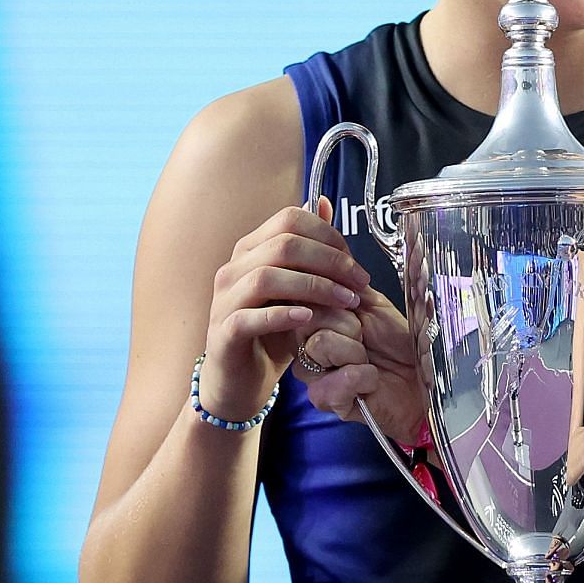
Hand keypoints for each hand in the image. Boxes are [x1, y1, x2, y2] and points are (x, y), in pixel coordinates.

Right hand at [199, 197, 368, 422]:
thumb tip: (324, 204)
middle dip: (330, 261)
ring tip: (345, 302)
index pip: (290, 219)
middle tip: (359, 283)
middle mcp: (234, 268)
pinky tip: (309, 318)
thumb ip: (309, 248)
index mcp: (251, 249)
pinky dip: (282, 315)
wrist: (240, 379)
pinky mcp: (224, 333)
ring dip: (314, 287)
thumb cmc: (272, 330)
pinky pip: (250, 317)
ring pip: (267, 277)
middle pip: (283, 245)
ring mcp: (224, 300)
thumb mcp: (296, 286)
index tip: (355, 263)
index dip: (329, 235)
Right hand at [293, 283, 431, 447]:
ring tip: (370, 360)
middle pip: (307, 317)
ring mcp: (313, 373)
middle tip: (366, 338)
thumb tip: (331, 252)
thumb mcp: (375, 305)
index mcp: (318, 319)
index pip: (302, 294)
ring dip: (355, 351)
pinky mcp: (325, 400)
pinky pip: (332, 381)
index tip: (358, 305)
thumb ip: (347, 283)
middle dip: (348, 324)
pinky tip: (373, 381)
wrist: (424, 383)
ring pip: (318, 346)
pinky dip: (363, 377)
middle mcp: (308, 345)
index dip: (332, 294)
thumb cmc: (401, 345)